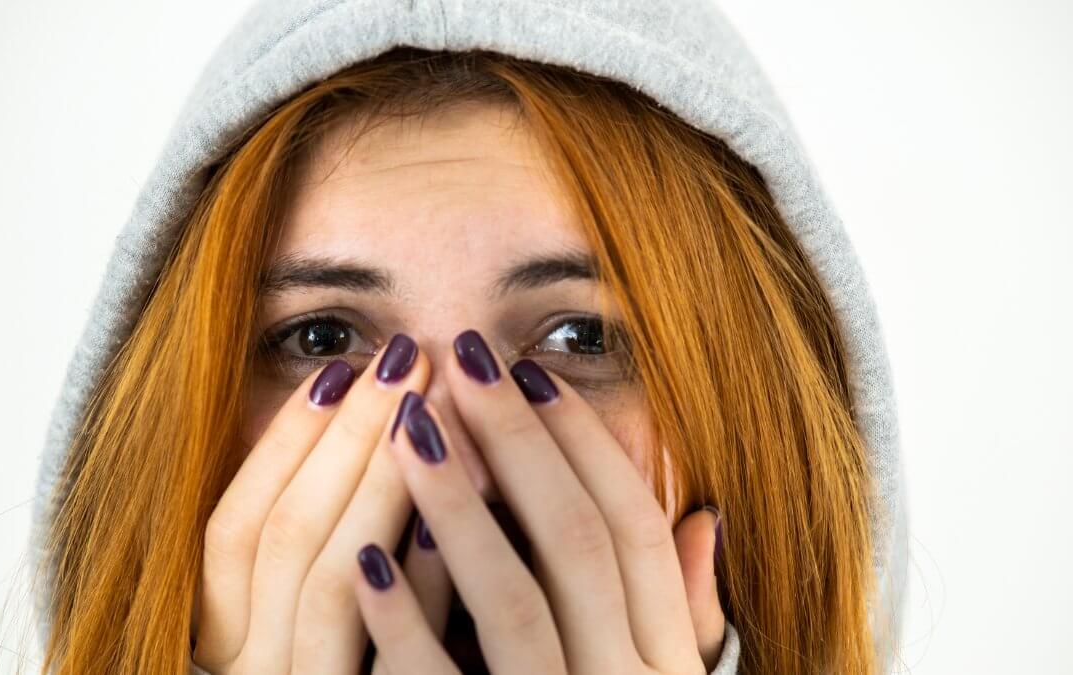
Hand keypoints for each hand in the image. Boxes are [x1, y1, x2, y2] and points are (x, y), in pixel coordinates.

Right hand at [192, 335, 454, 673]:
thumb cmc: (328, 671)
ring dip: (372, 491)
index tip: (341, 368)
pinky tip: (437, 527)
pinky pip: (381, 665)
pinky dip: (401, 596)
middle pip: (280, 543)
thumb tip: (381, 469)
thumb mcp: (310, 637)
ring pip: (321, 588)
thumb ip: (334, 564)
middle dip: (344, 443)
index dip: (281, 446)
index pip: (231, 534)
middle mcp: (245, 673)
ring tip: (431, 412)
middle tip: (406, 360)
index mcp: (223, 648)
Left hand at [352, 329, 726, 673]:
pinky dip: (407, 629)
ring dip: (461, 511)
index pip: (636, 531)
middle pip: (577, 544)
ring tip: (411, 425)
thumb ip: (688, 615)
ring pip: (516, 605)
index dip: (586, 446)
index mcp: (668, 663)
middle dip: (518, 445)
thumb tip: (705, 518)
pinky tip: (367, 559)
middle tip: (463, 358)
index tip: (532, 374)